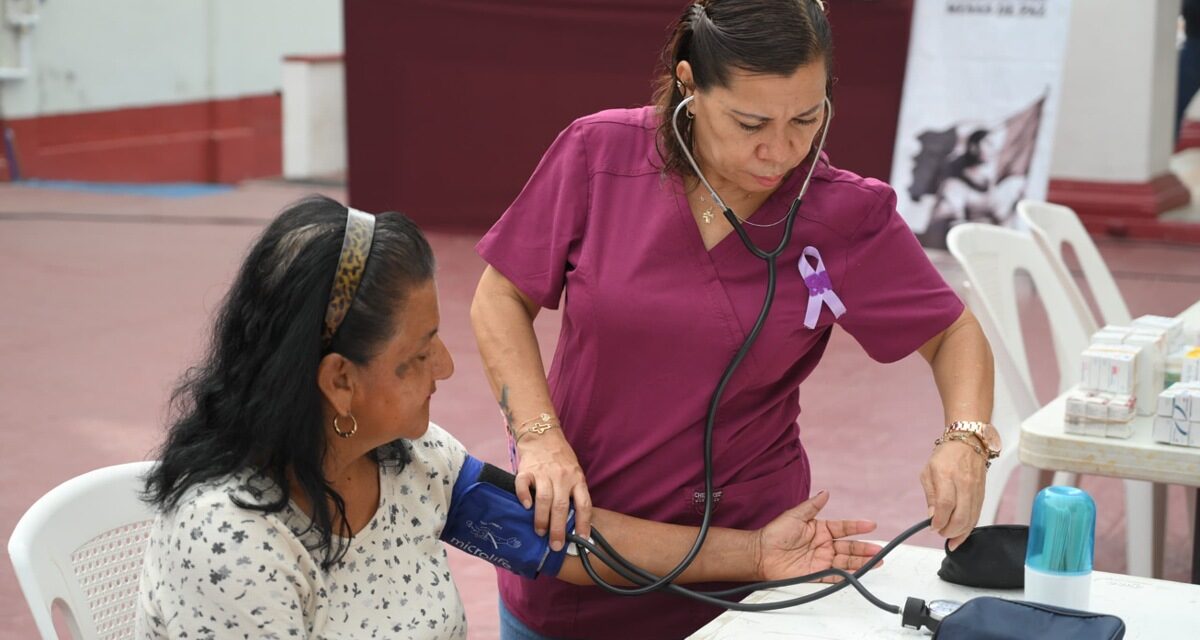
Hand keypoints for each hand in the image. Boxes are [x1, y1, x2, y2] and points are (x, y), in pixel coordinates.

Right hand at [514, 429, 591, 551]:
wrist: (543, 437)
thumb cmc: (561, 460)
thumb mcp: (574, 474)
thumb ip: (574, 494)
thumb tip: (573, 524)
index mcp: (577, 479)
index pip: (584, 504)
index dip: (583, 523)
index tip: (581, 539)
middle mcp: (562, 477)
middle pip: (561, 506)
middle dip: (559, 528)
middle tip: (555, 545)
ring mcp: (544, 473)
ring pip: (544, 498)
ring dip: (542, 518)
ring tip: (540, 532)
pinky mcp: (527, 469)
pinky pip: (524, 484)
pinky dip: (524, 496)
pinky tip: (526, 506)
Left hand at [755, 490, 881, 582]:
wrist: (761, 553)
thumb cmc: (775, 533)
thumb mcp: (795, 515)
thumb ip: (812, 505)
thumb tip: (826, 492)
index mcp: (820, 529)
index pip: (844, 528)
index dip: (858, 527)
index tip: (871, 525)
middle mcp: (824, 545)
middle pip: (849, 547)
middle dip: (865, 548)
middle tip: (879, 549)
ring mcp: (822, 560)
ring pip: (847, 561)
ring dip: (862, 561)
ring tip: (877, 561)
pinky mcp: (817, 574)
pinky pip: (836, 576)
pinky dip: (848, 575)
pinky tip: (860, 573)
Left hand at [920, 439, 986, 550]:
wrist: (969, 443)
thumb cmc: (946, 456)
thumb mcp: (928, 472)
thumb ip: (931, 496)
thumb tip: (932, 517)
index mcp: (947, 475)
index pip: (945, 505)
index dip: (939, 521)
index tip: (933, 526)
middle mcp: (964, 484)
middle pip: (960, 516)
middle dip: (949, 531)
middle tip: (940, 532)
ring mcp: (976, 490)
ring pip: (971, 519)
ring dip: (960, 534)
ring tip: (949, 538)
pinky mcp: (983, 495)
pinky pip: (977, 516)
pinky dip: (969, 528)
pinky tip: (961, 535)